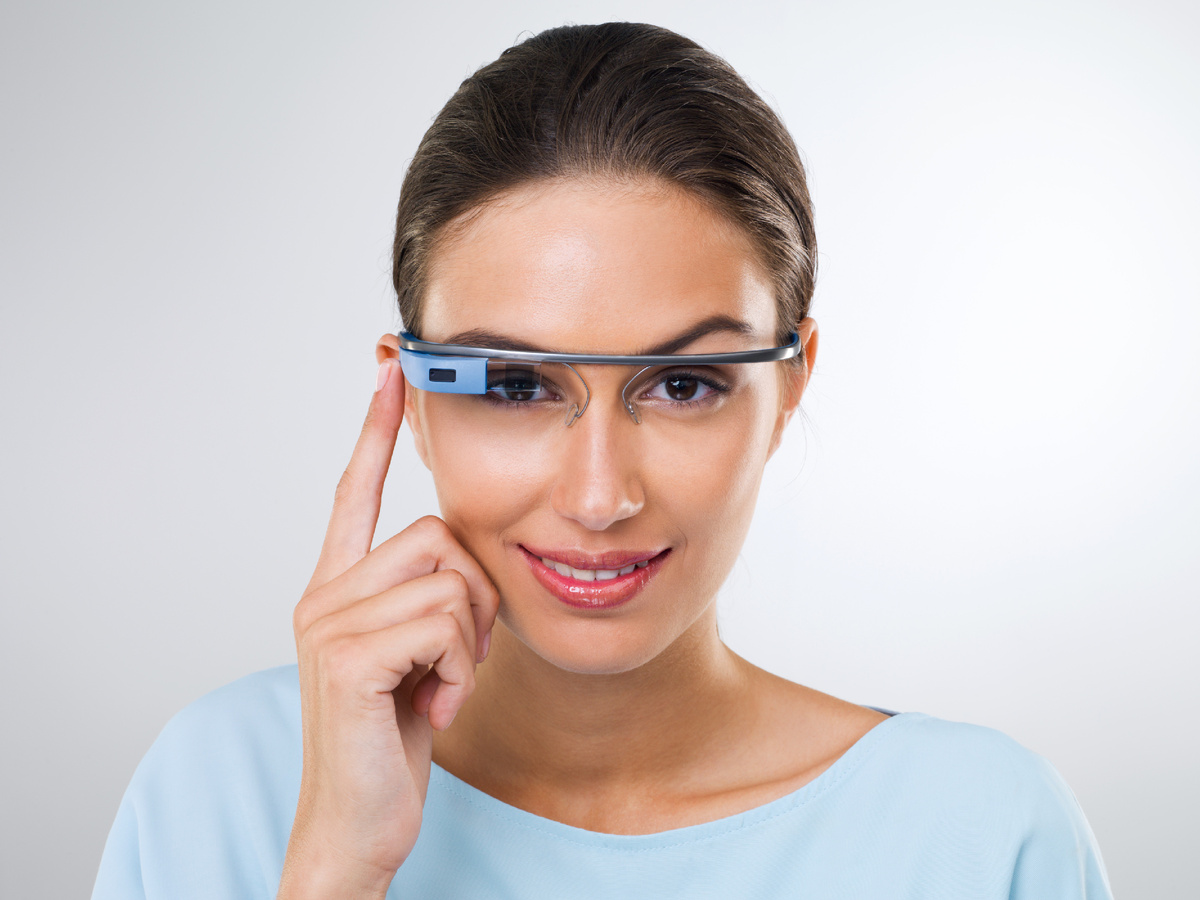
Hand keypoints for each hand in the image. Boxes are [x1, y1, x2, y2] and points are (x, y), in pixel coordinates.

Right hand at [277, 357, 499, 897]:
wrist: (359, 824)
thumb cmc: (394, 738)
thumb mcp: (420, 655)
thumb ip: (431, 598)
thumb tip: (472, 555)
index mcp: (339, 587)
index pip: (356, 491)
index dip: (378, 431)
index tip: (391, 372)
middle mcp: (324, 594)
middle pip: (438, 532)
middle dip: (477, 595)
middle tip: (462, 655)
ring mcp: (327, 623)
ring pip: (450, 579)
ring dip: (472, 641)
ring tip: (442, 685)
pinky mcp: (345, 658)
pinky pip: (444, 625)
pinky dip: (462, 669)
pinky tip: (436, 705)